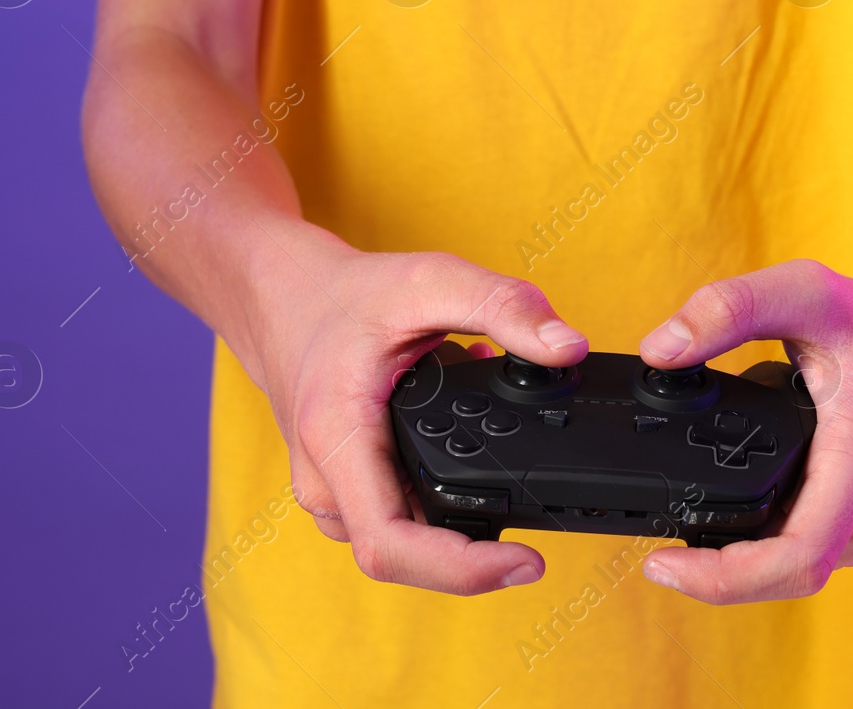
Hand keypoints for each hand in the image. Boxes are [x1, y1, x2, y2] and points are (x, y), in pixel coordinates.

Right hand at [244, 219, 588, 594]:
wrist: (285, 297)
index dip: (461, 570)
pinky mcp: (345, 488)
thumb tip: (567, 348)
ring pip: (401, 542)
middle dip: (473, 559)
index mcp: (336, 436)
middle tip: (533, 545)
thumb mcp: (430, 281)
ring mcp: (331, 490)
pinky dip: (440, 505)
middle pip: (403, 557)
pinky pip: (396, 520)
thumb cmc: (348, 295)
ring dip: (458, 530)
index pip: (391, 543)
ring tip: (503, 484)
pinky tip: (471, 467)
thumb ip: (502, 308)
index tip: (524, 564)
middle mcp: (325, 478)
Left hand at [636, 258, 852, 604]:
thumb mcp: (803, 291)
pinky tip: (730, 522)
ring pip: (802, 566)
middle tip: (658, 556)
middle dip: (720, 577)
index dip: (726, 579)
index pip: (797, 558)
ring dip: (745, 566)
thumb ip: (727, 311)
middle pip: (791, 574)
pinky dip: (768, 546)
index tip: (666, 565)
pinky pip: (815, 547)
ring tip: (685, 536)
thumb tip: (659, 349)